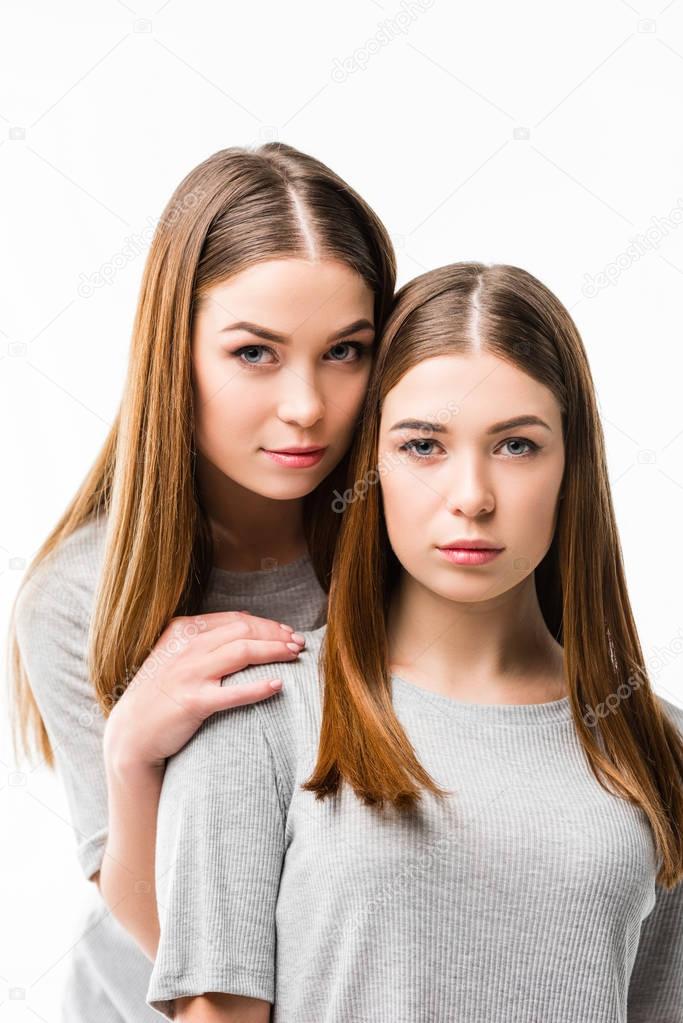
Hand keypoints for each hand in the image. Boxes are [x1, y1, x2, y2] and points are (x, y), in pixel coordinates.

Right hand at [103, 611, 304, 772]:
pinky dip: (258, 687)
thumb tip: (247, 619)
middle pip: (243, 630)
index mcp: (183, 631)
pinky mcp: (194, 702)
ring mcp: (190, 674)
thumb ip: (205, 636)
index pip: (235, 619)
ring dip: (274, 651)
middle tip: (298, 643)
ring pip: (242, 652)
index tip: (287, 632)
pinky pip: (233, 692)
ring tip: (294, 655)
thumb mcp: (175, 654)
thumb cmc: (158, 693)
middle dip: (276, 634)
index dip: (267, 624)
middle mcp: (187, 648)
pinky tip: (278, 685)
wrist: (131, 733)